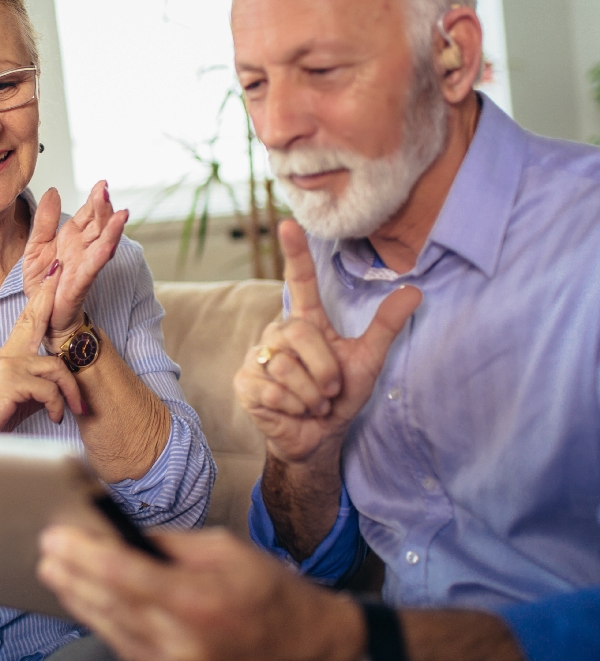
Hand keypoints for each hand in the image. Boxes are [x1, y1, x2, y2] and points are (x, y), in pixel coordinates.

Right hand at [0, 263, 83, 432]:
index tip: (52, 275)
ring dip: (70, 391)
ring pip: (56, 367)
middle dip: (49, 296)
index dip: (40, 299)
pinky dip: (56, 405)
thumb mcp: (18, 398)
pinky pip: (48, 389)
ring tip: (73, 409)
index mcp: (9, 356)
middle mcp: (8, 355)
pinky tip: (53, 417)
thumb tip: (57, 386)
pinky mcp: (10, 383)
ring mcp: (8, 366)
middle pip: (34, 320)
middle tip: (60, 271)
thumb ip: (36, 385)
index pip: (26, 321)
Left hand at [22, 182, 127, 340]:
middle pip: (98, 224)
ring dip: (112, 230)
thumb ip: (44, 221)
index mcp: (72, 237)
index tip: (102, 183)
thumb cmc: (43, 282)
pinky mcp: (80, 283)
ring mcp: (84, 265)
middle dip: (104, 208)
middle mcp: (83, 248)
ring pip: (102, 243)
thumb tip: (53, 191)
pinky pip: (93, 268)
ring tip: (121, 215)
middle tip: (105, 191)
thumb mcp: (35, 245)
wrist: (42, 313)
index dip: (95, 199)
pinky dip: (101, 256)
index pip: (88, 214)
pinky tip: (109, 245)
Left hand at [38, 525, 363, 660]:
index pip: (122, 575)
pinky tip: (97, 611)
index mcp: (198, 601)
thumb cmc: (272, 593)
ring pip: (115, 637)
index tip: (55, 537)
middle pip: (110, 607)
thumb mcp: (226, 549)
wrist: (313, 655)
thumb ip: (169, 545)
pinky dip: (114, 633)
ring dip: (84, 604)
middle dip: (72, 577)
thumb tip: (121, 534)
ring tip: (60, 578)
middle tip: (47, 554)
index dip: (82, 555)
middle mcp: (185, 647)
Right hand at [233, 220, 420, 462]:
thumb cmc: (339, 396)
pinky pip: (273, 389)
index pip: (298, 281)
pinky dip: (294, 406)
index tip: (288, 224)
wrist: (317, 436)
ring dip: (311, 394)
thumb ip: (385, 327)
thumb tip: (416, 292)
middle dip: (324, 370)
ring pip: (286, 367)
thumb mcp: (367, 360)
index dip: (294, 253)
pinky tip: (294, 411)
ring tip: (313, 402)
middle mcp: (277, 333)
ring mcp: (257, 356)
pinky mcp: (245, 382)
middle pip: (300, 335)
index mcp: (305, 321)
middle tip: (331, 390)